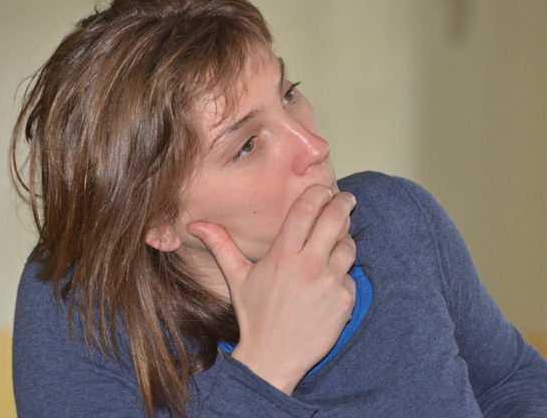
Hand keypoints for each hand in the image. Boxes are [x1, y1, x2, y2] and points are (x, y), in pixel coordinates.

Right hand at [188, 185, 356, 394]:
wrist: (274, 357)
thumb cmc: (255, 315)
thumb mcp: (237, 278)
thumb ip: (221, 245)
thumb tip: (195, 225)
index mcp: (283, 255)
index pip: (306, 209)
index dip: (318, 193)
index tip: (323, 189)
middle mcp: (309, 265)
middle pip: (335, 218)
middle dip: (343, 203)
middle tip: (346, 199)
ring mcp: (330, 283)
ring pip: (348, 245)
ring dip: (344, 240)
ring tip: (334, 244)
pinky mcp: (344, 301)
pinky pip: (351, 276)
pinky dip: (343, 275)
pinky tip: (329, 283)